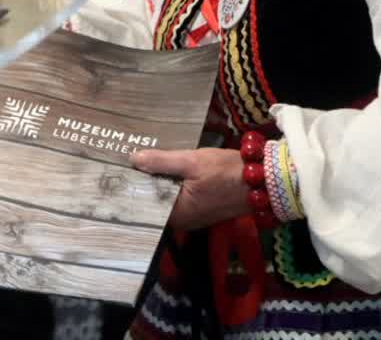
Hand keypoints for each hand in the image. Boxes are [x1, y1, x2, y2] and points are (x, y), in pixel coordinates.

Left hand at [131, 146, 250, 231]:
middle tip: (125, 161)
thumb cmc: (226, 171)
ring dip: (158, 181)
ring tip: (140, 161)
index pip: (145, 204)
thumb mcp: (191, 162)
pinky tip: (164, 167)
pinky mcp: (201, 208)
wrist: (262, 179)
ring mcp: (192, 216)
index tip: (118, 170)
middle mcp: (182, 221)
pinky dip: (172, 184)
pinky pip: (179, 197)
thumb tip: (133, 159)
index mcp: (177, 214)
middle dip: (144, 182)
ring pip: (167, 198)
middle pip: (154, 201)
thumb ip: (161, 162)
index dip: (133, 186)